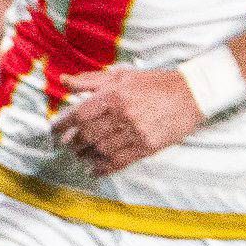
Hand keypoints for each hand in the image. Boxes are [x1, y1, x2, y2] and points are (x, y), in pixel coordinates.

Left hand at [53, 65, 204, 174]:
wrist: (191, 94)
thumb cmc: (154, 83)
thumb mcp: (122, 75)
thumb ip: (90, 80)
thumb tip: (64, 81)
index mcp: (114, 95)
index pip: (79, 114)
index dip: (62, 125)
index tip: (54, 130)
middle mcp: (122, 115)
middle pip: (87, 135)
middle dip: (72, 142)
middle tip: (67, 145)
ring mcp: (135, 133)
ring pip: (100, 150)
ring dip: (85, 156)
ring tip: (79, 155)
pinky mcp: (147, 147)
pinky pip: (119, 161)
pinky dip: (103, 168)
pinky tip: (94, 170)